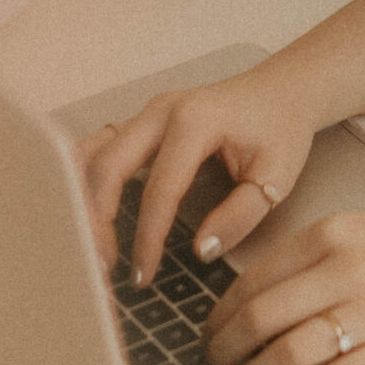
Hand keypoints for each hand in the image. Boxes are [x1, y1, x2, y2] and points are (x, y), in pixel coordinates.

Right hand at [73, 59, 320, 285]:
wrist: (283, 89)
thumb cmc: (281, 129)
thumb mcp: (277, 175)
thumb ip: (241, 215)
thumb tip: (200, 250)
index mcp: (196, 121)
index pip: (160, 189)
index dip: (147, 237)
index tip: (143, 275)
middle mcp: (161, 111)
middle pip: (107, 167)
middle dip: (96, 221)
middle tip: (102, 268)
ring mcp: (146, 113)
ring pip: (93, 155)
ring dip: (82, 200)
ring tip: (89, 246)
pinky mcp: (140, 122)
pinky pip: (99, 148)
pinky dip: (84, 179)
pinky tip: (81, 212)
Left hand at [201, 202, 364, 364]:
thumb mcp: (364, 231)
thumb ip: (313, 260)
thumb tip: (252, 306)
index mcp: (332, 233)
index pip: (251, 282)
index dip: (218, 320)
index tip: (208, 339)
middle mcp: (346, 268)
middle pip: (258, 320)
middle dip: (223, 355)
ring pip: (284, 355)